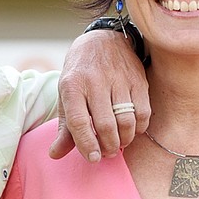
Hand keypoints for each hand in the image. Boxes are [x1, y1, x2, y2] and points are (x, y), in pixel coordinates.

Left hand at [50, 30, 150, 160]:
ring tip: (119, 144)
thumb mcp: (66, 95)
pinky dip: (139, 128)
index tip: (93, 158)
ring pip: (126, 121)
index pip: (79, 121)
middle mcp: (95, 82)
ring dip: (124, 140)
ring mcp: (118, 80)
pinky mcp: (137, 80)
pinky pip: (143, 112)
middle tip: (107, 153)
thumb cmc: (80, 73)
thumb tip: (55, 154)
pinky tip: (132, 130)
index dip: (86, 144)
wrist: (102, 40)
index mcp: (72, 86)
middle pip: (105, 125)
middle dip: (108, 146)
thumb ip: (64, 127)